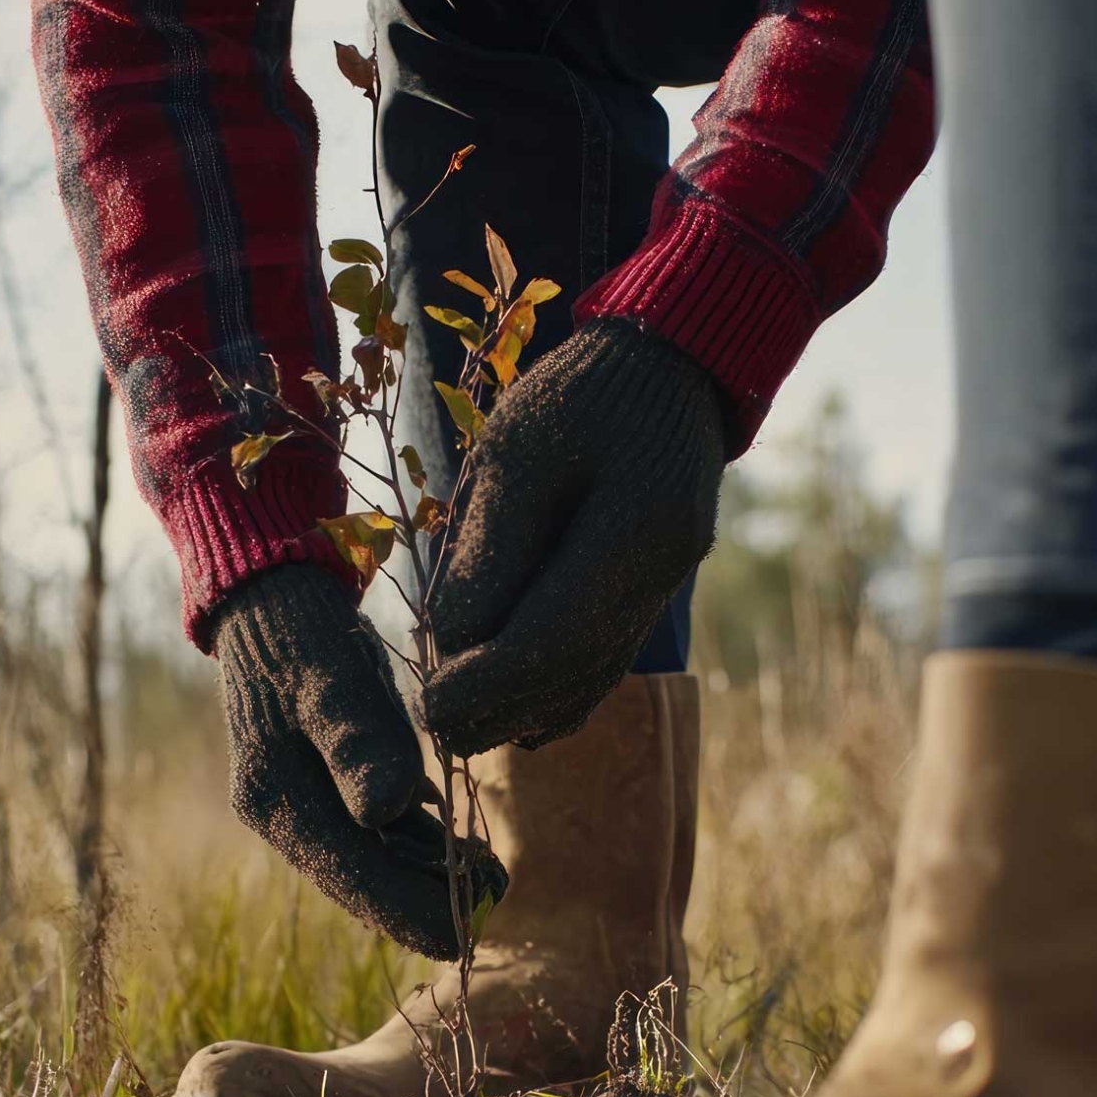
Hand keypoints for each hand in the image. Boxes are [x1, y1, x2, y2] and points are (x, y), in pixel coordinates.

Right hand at [212, 565, 504, 959]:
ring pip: (374, 858)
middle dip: (427, 898)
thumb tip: (388, 811)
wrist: (272, 601)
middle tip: (498, 899)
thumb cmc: (304, 634)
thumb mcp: (330, 678)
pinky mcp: (325, 786)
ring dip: (430, 873)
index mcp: (278, 801)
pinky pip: (375, 830)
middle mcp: (286, 814)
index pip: (351, 875)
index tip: (461, 939)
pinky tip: (459, 849)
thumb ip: (358, 741)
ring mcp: (304, 803)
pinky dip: (417, 842)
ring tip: (493, 876)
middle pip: (364, 878)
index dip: (407, 910)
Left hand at [422, 321, 727, 754]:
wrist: (666, 367)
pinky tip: (517, 715)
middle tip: (437, 729)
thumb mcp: (516, 449)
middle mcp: (661, 572)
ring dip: (527, 708)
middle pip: (573, 670)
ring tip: (463, 727)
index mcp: (635, 529)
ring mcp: (664, 585)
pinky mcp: (654, 588)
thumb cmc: (579, 394)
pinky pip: (606, 659)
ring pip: (593, 674)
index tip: (430, 706)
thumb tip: (457, 642)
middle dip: (500, 707)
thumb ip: (489, 546)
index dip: (487, 683)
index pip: (552, 637)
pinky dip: (560, 692)